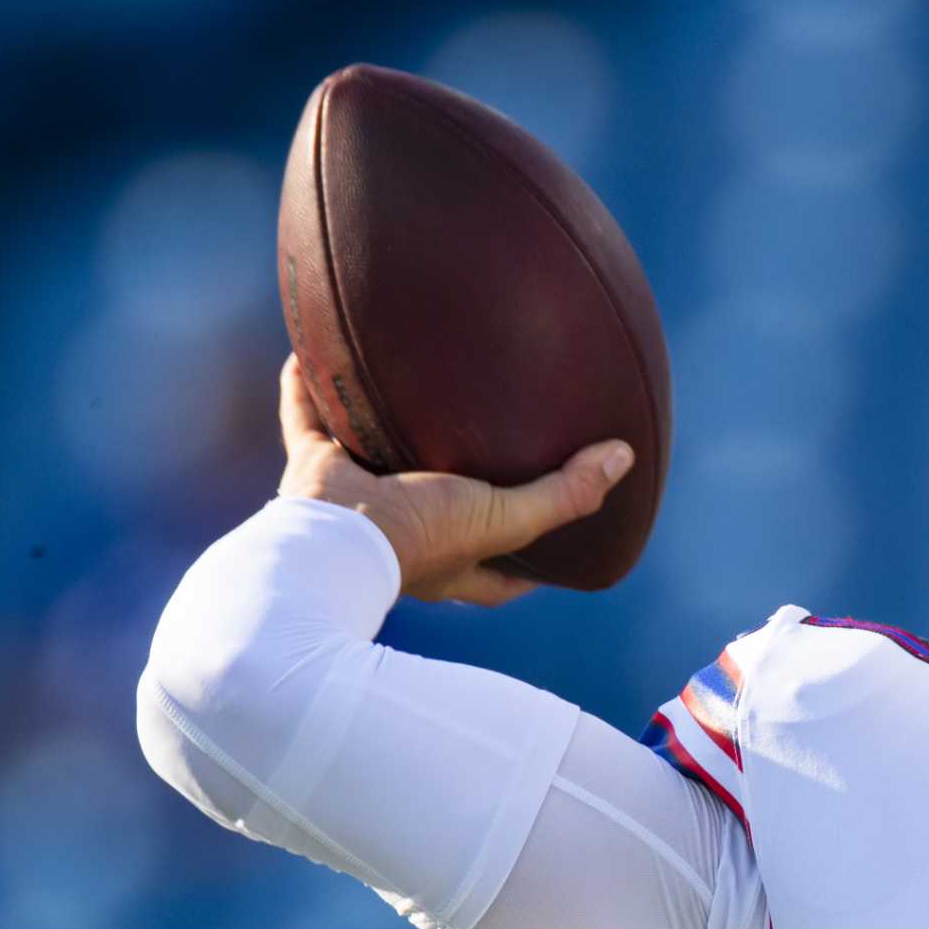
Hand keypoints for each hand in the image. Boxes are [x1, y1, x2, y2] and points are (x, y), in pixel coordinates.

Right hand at [274, 355, 633, 604]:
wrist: (331, 540)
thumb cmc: (421, 538)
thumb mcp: (504, 520)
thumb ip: (564, 494)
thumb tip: (623, 458)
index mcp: (451, 564)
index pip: (502, 576)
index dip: (529, 566)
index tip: (559, 545)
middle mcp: (404, 538)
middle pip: (438, 512)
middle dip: (456, 489)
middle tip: (484, 454)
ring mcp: (357, 504)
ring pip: (374, 463)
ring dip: (384, 433)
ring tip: (409, 397)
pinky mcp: (314, 470)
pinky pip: (307, 420)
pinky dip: (306, 389)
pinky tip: (313, 353)